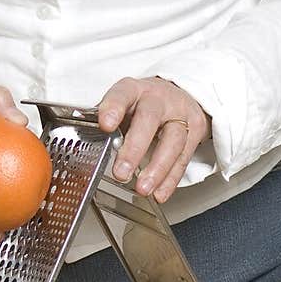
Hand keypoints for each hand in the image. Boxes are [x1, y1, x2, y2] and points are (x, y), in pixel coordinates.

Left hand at [97, 76, 210, 203]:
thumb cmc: (143, 103)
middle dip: (134, 148)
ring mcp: (179, 113)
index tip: (105, 124)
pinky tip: (159, 192)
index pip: (123, 93)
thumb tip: (85, 142)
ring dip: (157, 168)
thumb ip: (108, 120)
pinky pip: (184, 157)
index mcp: (135, 89)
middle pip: (149, 119)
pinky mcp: (195, 130)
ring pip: (173, 140)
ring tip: (143, 188)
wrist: (180, 95)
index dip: (113, 108)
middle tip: (121, 172)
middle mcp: (159, 98)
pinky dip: (170, 179)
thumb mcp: (124, 103)